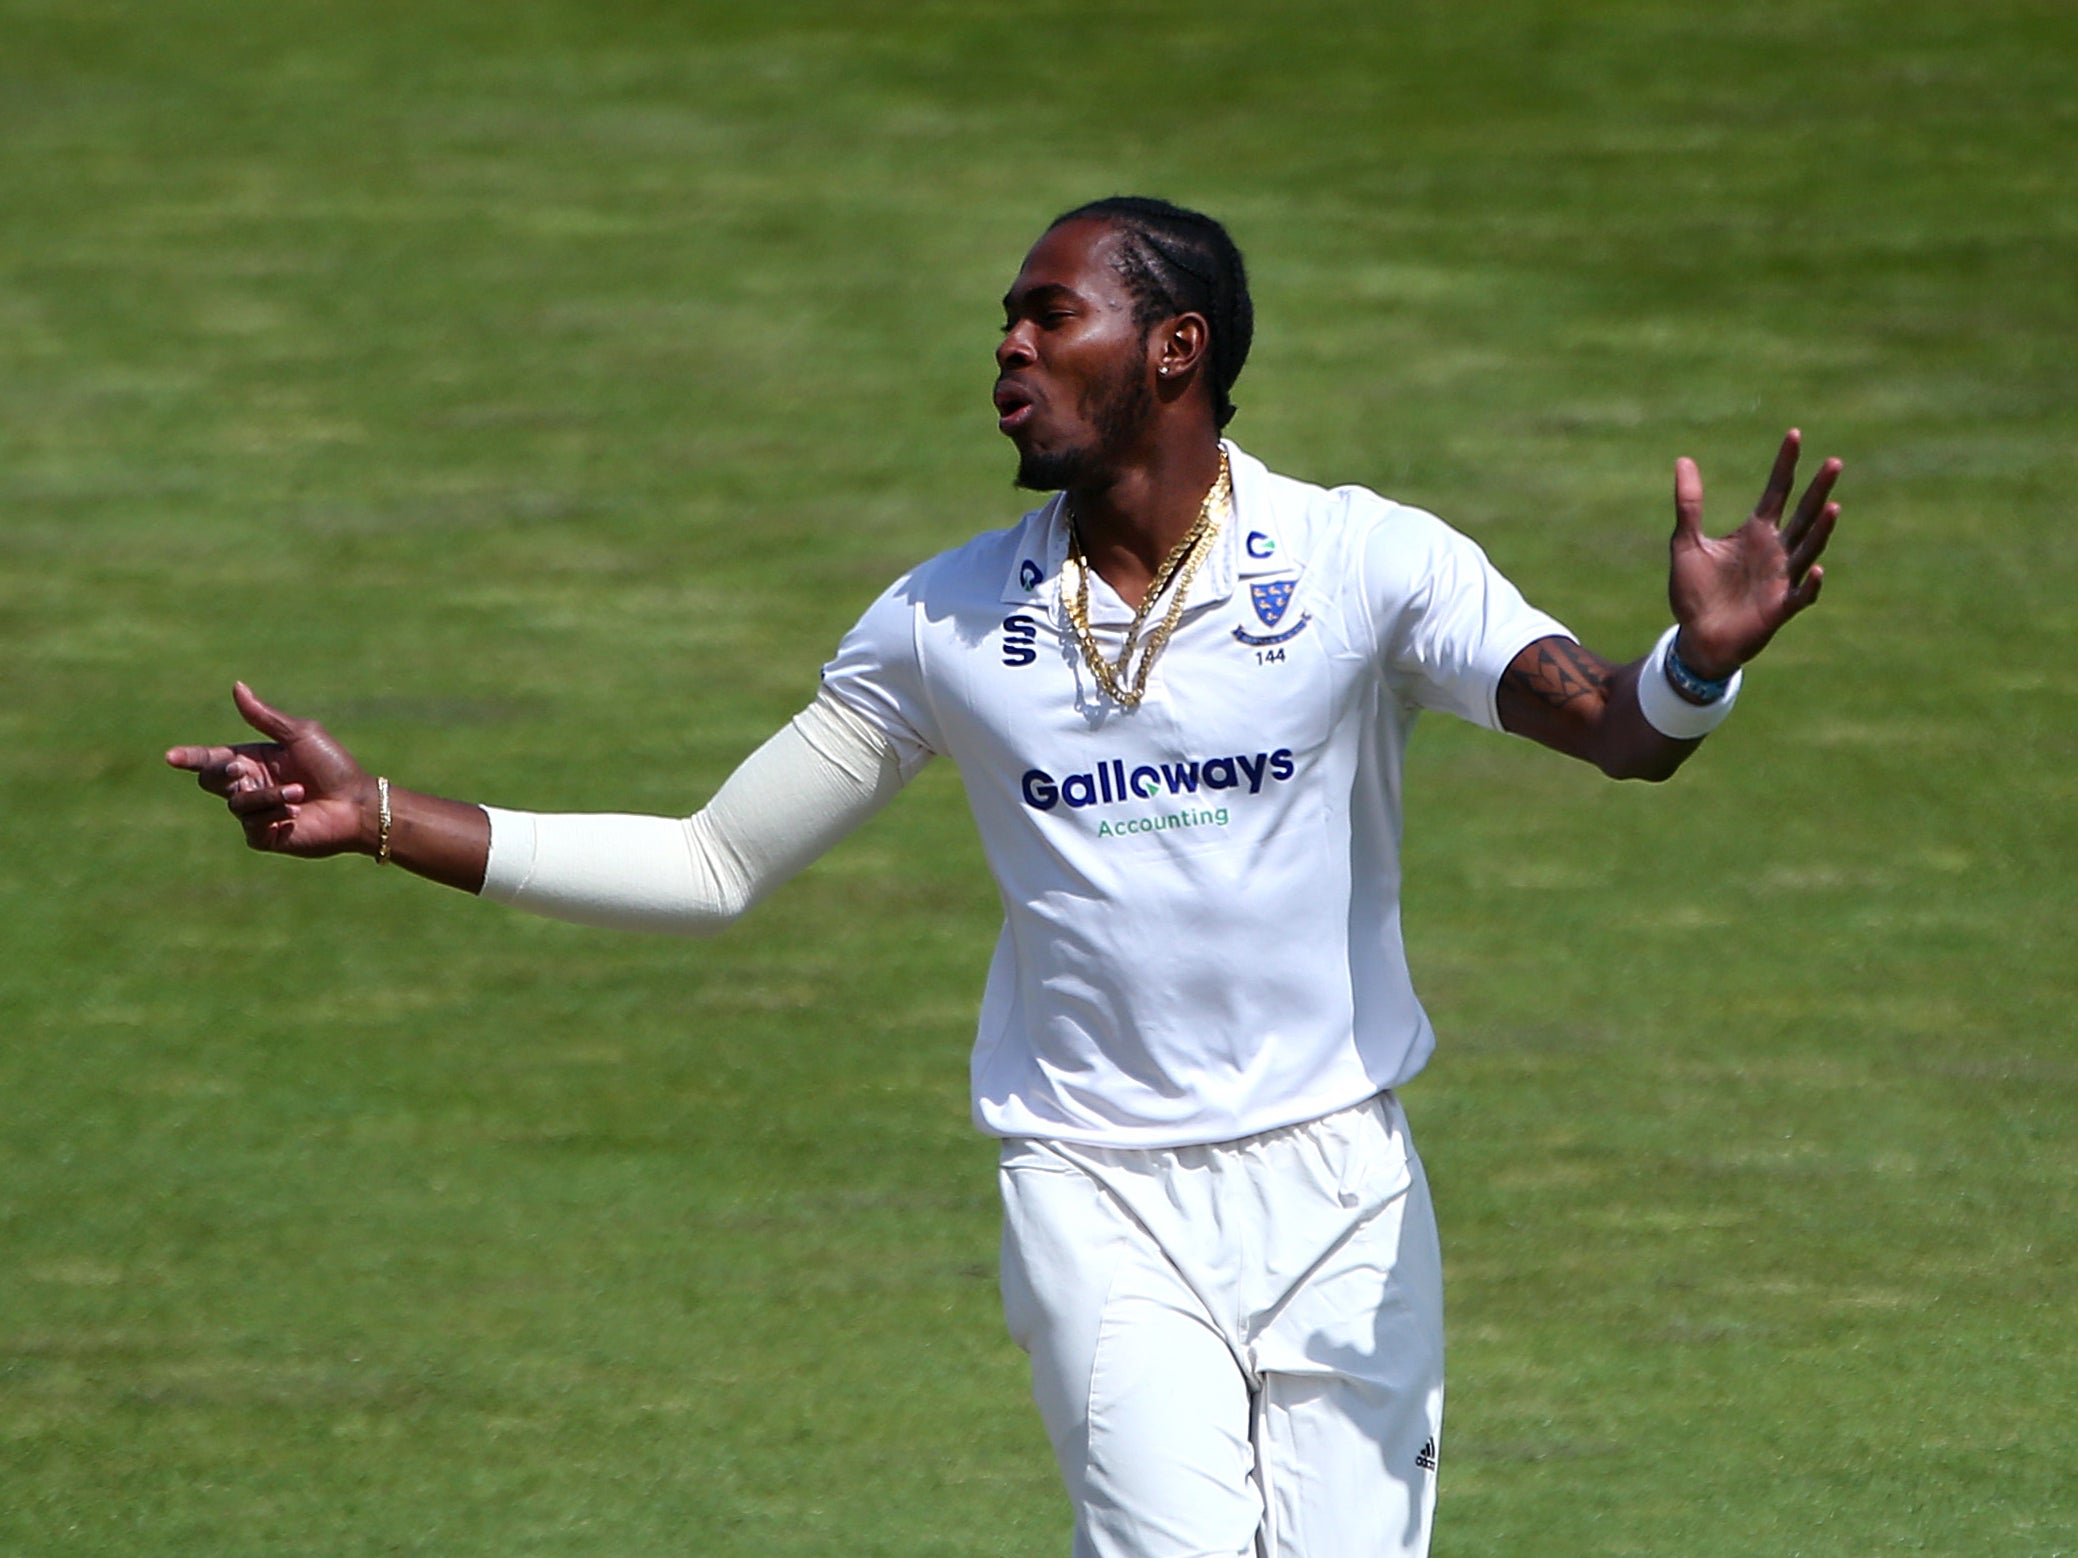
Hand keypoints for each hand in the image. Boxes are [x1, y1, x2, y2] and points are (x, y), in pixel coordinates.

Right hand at [165, 683, 376, 856]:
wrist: (356, 803)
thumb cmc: (333, 766)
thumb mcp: (300, 735)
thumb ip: (264, 717)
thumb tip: (237, 686)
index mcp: (252, 759)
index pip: (211, 759)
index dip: (190, 757)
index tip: (171, 756)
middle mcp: (250, 785)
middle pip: (211, 781)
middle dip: (220, 774)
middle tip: (240, 770)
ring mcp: (256, 812)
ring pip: (237, 803)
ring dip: (268, 796)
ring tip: (300, 792)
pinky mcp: (264, 835)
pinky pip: (251, 826)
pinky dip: (273, 815)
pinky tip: (295, 812)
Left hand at [1668, 429, 1840, 678]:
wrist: (1695, 638)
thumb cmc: (1695, 592)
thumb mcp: (1686, 543)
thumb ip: (1689, 504)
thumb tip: (1683, 459)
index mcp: (1756, 532)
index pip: (1777, 491)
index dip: (1786, 464)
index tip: (1794, 434)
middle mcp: (1776, 550)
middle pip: (1803, 514)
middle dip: (1818, 490)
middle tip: (1833, 462)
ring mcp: (1781, 578)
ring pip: (1808, 549)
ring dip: (1822, 530)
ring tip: (1832, 507)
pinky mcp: (1779, 608)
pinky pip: (1800, 595)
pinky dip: (1811, 584)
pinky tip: (1818, 569)